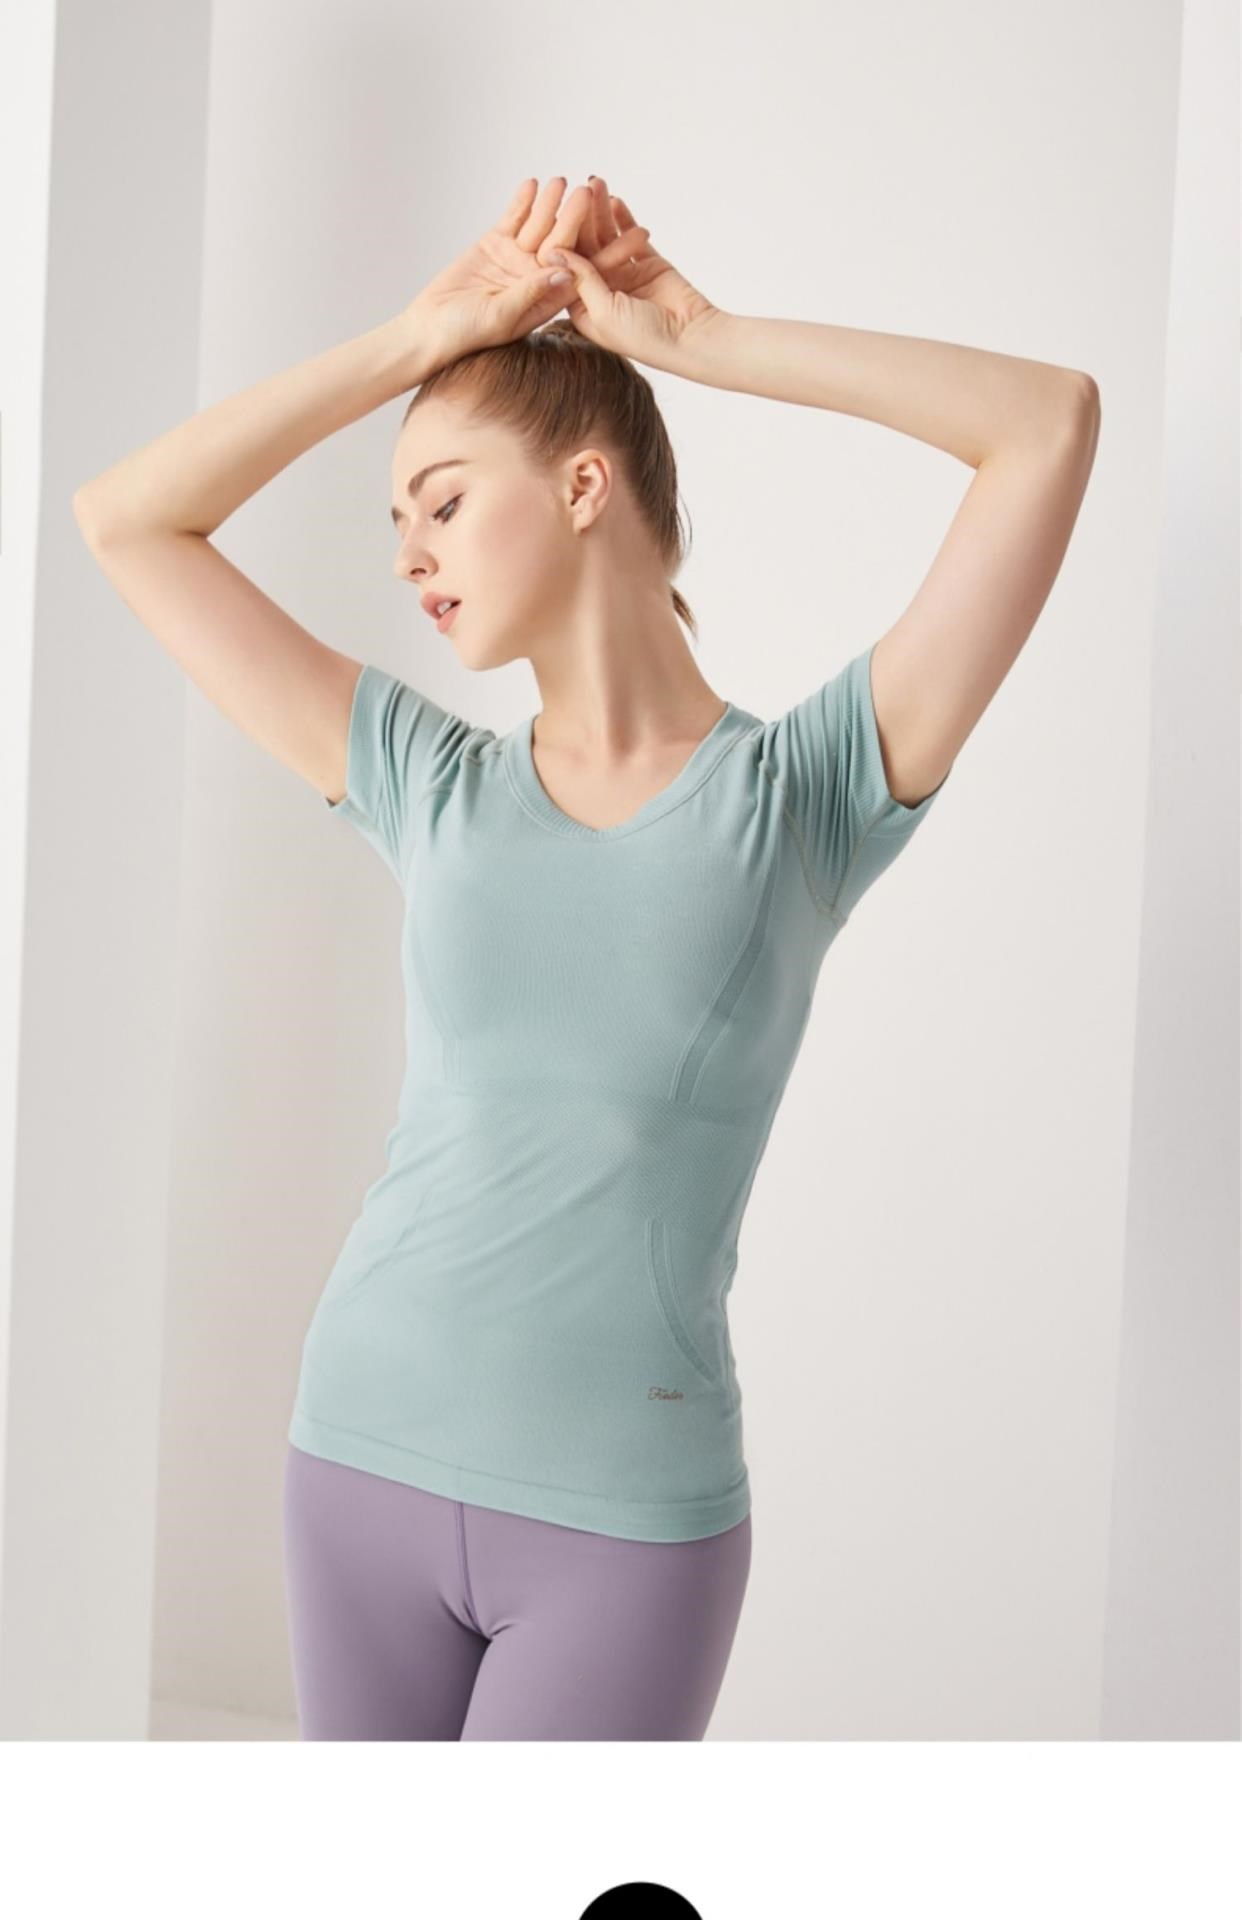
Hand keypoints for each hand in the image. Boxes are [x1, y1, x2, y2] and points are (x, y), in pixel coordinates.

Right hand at [397, 177, 653, 371]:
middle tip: (594, 191)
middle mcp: (538, 277)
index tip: (638, 235)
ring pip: (540, 226)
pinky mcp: (495, 244)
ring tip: (562, 181)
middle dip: (580, 218)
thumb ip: (532, 293)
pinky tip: (532, 184)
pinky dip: (520, 203)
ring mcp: (517, 259)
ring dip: (551, 204)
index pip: (588, 272)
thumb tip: (567, 271)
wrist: (430, 329)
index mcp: (549, 299)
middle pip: (566, 242)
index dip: (613, 254)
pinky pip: (512, 219)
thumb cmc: (465, 334)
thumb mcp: (501, 315)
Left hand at [533, 175, 725, 371]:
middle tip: (577, 190)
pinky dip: (622, 217)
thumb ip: (581, 280)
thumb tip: (553, 251)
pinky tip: (614, 199)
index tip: (553, 213)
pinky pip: (629, 234)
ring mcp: (624, 275)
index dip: (560, 241)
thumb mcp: (604, 311)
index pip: (566, 269)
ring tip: (595, 183)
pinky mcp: (646, 262)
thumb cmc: (644, 337)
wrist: (691, 336)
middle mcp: (601, 290)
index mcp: (584, 308)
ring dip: (600, 212)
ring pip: (606, 237)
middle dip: (581, 219)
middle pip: (585, 248)